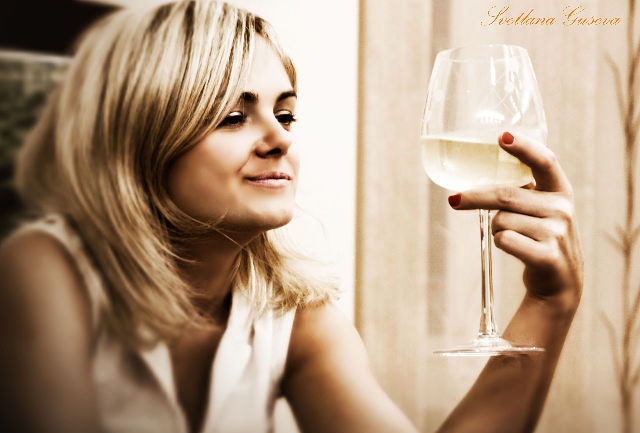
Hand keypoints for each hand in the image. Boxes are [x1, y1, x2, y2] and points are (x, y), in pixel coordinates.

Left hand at [448, 132, 582, 313]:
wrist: (560, 282)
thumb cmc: (540, 237)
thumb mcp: (540, 209)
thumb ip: (522, 189)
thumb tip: (473, 172)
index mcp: (560, 191)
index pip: (544, 161)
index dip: (524, 147)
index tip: (501, 136)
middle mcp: (562, 209)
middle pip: (506, 195)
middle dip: (475, 197)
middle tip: (454, 199)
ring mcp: (557, 233)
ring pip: (501, 220)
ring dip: (495, 228)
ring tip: (512, 237)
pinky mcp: (547, 256)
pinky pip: (505, 240)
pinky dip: (500, 242)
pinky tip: (514, 248)